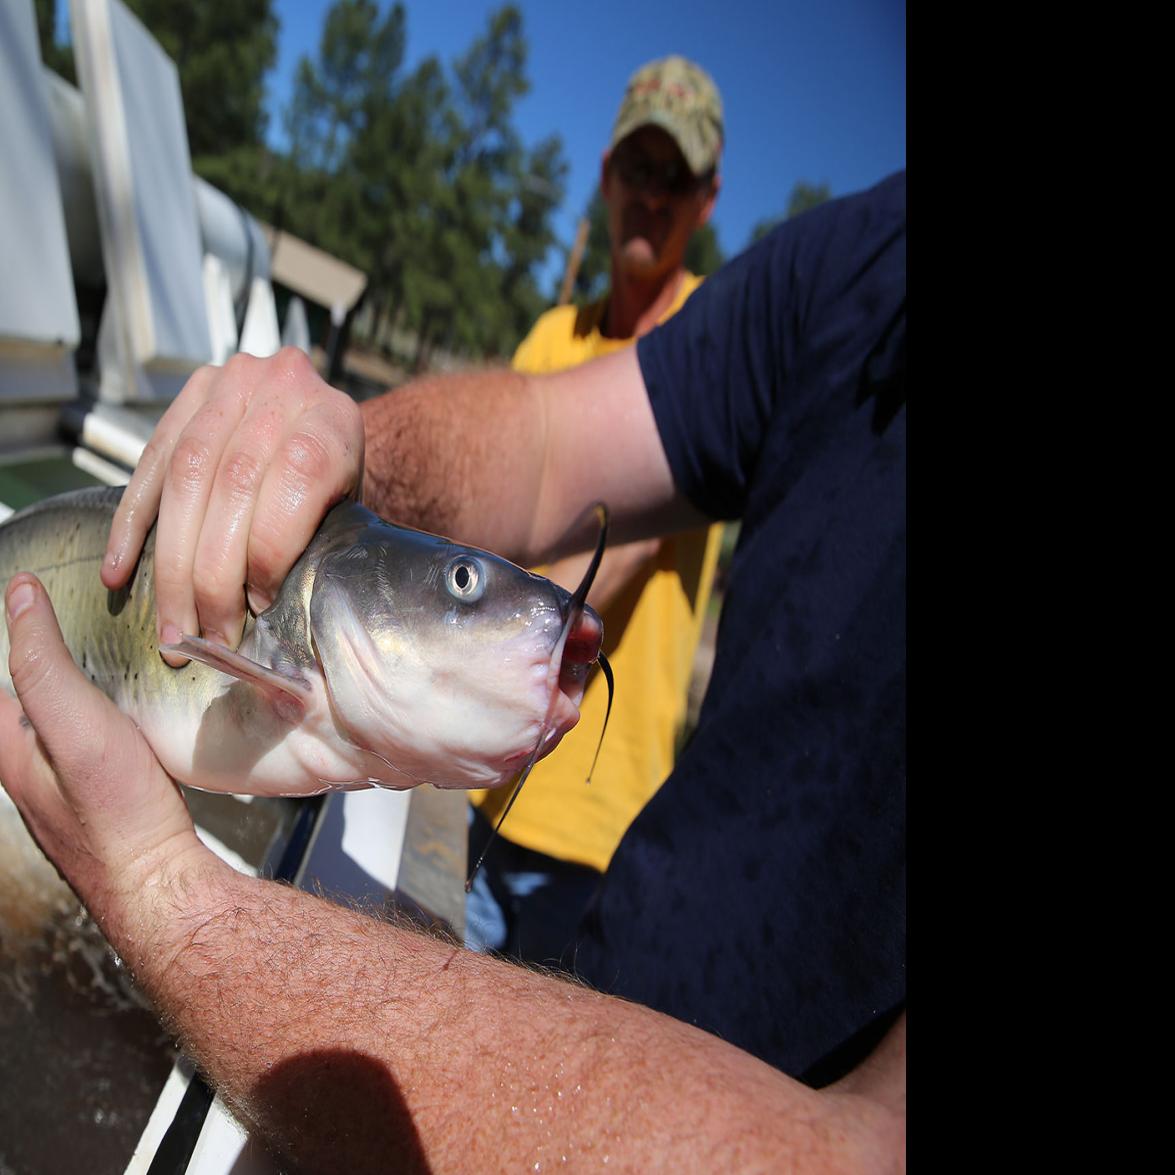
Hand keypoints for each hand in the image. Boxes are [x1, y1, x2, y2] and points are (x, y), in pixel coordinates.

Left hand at [0, 574, 203, 928]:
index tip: (20, 603)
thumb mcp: (72, 722)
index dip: (5, 639)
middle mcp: (26, 766)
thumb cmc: (116, 813)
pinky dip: (92, 711)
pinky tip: (120, 706)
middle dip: (28, 662)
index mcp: (6, 747)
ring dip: (59, 687)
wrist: (160, 881)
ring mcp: (61, 783)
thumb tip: (21, 594)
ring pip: (49, 719)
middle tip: (48, 621)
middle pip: (16, 699)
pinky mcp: (98, 793)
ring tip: (83, 653)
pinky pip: (83, 737)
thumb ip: (42, 659)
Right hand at [102, 348, 364, 662]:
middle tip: (205, 633)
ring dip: (170, 562)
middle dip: (211, 572)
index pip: (296, 478)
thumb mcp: (345, 508)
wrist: (323, 424)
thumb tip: (260, 611)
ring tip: (170, 624)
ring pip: (186, 476)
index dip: (270, 548)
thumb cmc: (336, 486)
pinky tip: (118, 571)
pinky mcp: (192, 393)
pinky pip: (150, 462)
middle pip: (233, 482)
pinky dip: (131, 523)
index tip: (258, 606)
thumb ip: (315, 541)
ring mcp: (233, 384)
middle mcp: (283, 388)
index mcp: (333, 419)